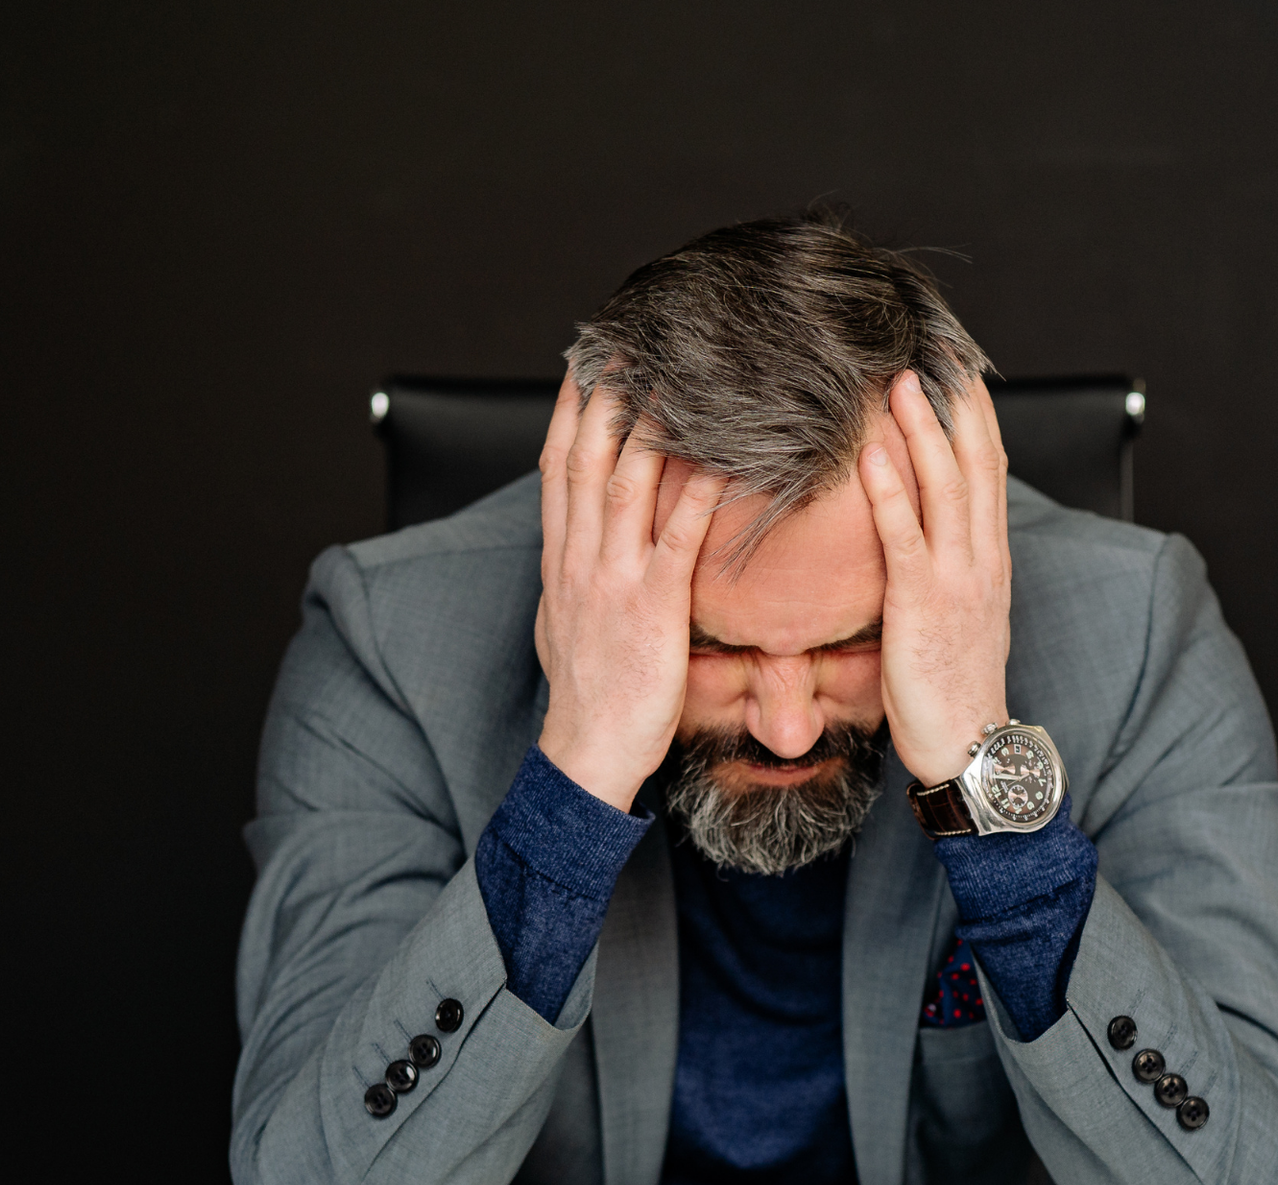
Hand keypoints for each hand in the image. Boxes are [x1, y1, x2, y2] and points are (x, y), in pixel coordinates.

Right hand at [533, 376, 724, 811]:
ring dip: (649, 424)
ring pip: (626, 482)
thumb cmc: (588, 696)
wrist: (587, 751)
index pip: (556, 468)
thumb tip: (578, 548)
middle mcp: (581, 559)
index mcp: (560, 561)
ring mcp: (614, 580)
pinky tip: (720, 458)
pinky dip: (699, 494)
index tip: (581, 364)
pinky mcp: (653, 608)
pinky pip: (678, 539)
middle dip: (604, 394)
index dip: (567, 411)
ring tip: (674, 373)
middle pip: (586, 457)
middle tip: (628, 340)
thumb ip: (576, 577)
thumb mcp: (565, 624)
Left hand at [857, 372, 1011, 787]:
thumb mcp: (960, 621)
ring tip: (900, 381)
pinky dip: (889, 492)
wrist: (970, 745)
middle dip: (957, 404)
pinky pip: (904, 537)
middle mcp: (983, 560)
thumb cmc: (953, 691)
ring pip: (946, 487)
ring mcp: (957, 580)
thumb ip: (947, 574)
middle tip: (933, 351)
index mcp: (992, 562)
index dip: (978, 418)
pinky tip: (871, 454)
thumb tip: (922, 544)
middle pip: (977, 463)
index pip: (991, 472)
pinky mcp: (922, 604)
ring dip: (923, 429)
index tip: (959, 372)